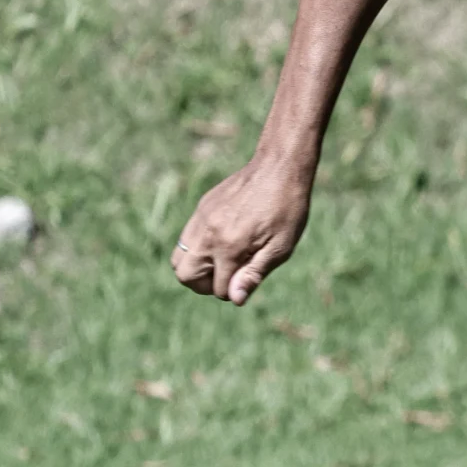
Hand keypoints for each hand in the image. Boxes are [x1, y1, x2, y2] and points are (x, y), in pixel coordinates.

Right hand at [171, 156, 311, 304]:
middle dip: (203, 284)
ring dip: (196, 266)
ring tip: (223, 260)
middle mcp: (208, 233)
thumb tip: (234, 299)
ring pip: (179, 256)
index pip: (218, 288)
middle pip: (184, 275)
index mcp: (229, 246)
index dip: (233, 291)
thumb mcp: (280, 247)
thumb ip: (253, 274)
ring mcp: (201, 218)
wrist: (279, 167)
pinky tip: (224, 240)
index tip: (247, 279)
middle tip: (228, 275)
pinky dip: (198, 247)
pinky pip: (187, 236)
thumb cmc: (287, 209)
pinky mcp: (202, 207)